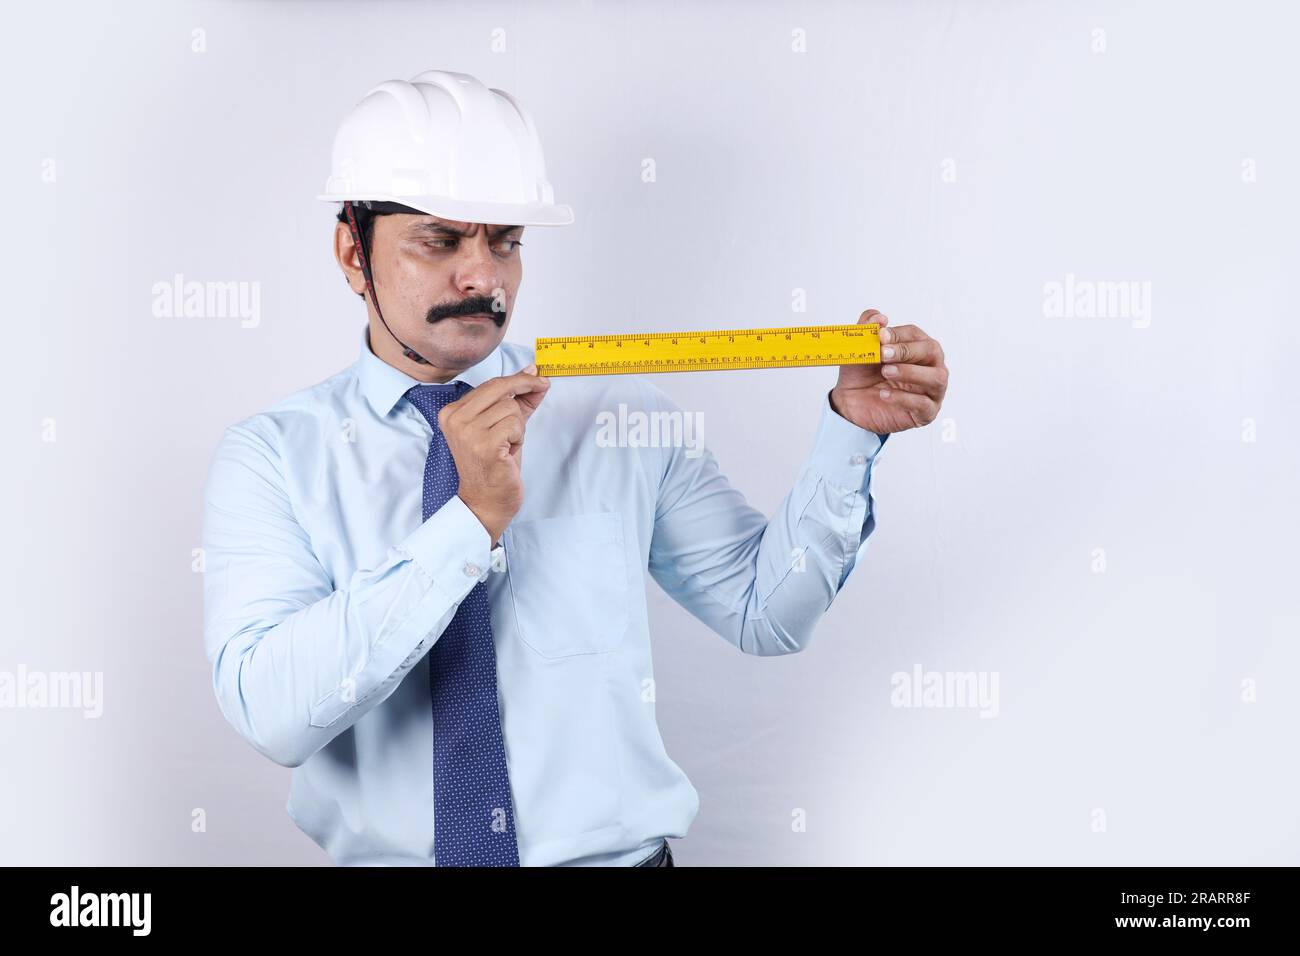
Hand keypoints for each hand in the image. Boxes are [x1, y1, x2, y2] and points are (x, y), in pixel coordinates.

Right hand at [439, 365, 550, 545]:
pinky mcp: (484, 445)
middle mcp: (455, 419)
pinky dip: (519, 438)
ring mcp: (467, 432)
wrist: (485, 501)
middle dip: (525, 390)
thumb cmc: (494, 465)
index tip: (538, 376)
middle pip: (501, 388)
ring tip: (507, 444)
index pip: (490, 384)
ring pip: (511, 408)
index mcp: (452, 412)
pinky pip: (516, 425)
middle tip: (542, 388)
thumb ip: (516, 399)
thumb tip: (533, 372)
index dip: (519, 379)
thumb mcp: (502, 426)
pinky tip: (508, 452)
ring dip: (518, 427)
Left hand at [829, 309, 948, 434]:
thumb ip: (866, 329)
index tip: (880, 336)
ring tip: (886, 372)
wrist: (851, 405)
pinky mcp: (926, 412)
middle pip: (932, 351)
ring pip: (936, 377)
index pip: (916, 335)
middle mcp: (930, 366)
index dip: (899, 334)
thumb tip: (879, 317)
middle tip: (884, 354)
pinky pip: (923, 404)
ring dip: (910, 372)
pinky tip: (884, 394)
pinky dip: (904, 398)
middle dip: (907, 351)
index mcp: (917, 348)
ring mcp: (932, 390)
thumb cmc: (862, 375)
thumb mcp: (859, 350)